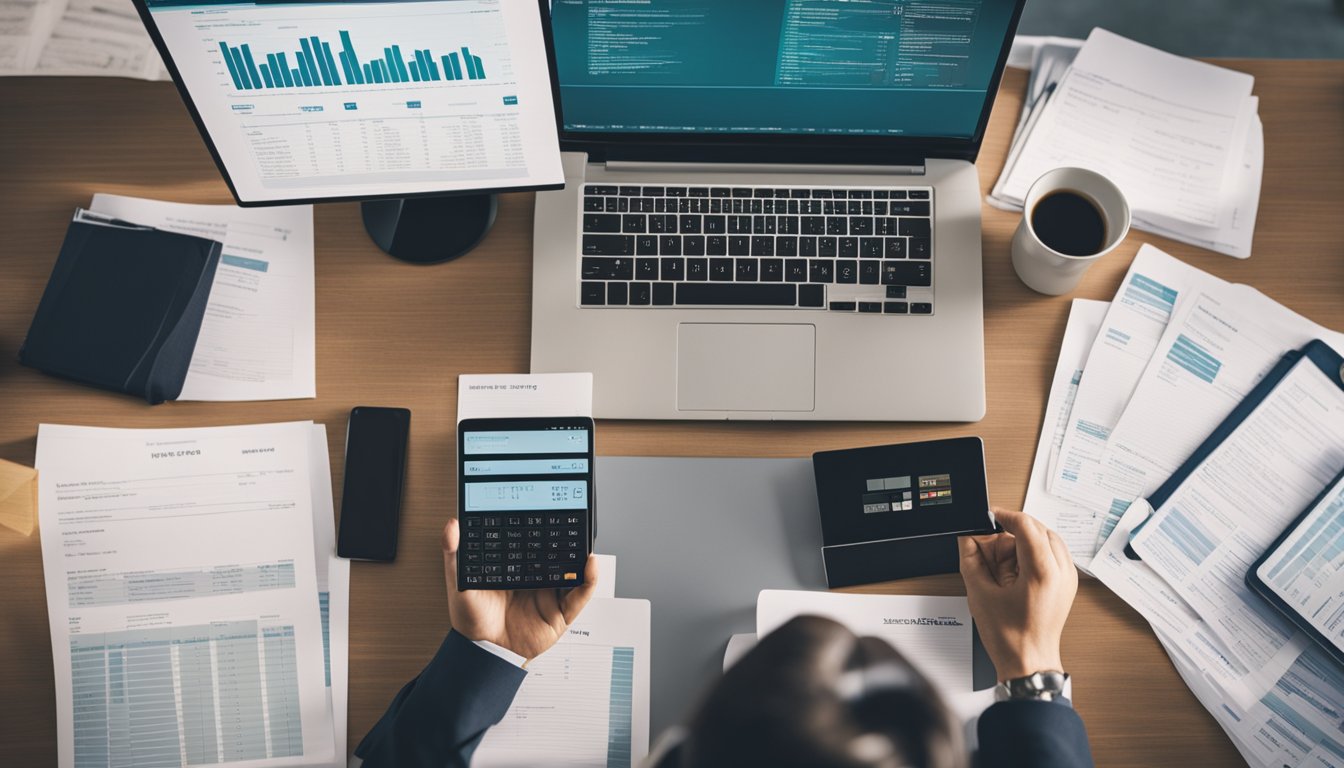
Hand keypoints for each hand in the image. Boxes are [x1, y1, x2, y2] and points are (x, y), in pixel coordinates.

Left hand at [442, 517, 598, 659]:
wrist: (480, 652)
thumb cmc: (470, 619)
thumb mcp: (459, 581)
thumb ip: (454, 552)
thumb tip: (451, 525)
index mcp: (517, 568)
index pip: (535, 543)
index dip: (543, 528)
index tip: (548, 510)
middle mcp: (536, 580)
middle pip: (558, 555)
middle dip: (567, 539)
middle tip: (572, 521)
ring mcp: (550, 596)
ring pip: (573, 572)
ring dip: (582, 556)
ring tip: (584, 541)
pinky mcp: (560, 615)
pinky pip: (579, 596)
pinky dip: (589, 581)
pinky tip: (589, 566)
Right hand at [958, 508, 1076, 680]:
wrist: (1029, 662)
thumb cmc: (1010, 638)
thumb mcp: (980, 593)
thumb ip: (971, 558)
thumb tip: (969, 537)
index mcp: (1042, 573)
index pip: (1027, 525)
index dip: (1005, 516)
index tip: (989, 517)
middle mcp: (1061, 572)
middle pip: (1038, 529)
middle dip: (1011, 531)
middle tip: (989, 546)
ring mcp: (1067, 577)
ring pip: (1046, 539)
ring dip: (1022, 541)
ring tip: (1002, 562)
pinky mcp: (1067, 582)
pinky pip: (1052, 553)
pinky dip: (1032, 552)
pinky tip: (1016, 568)